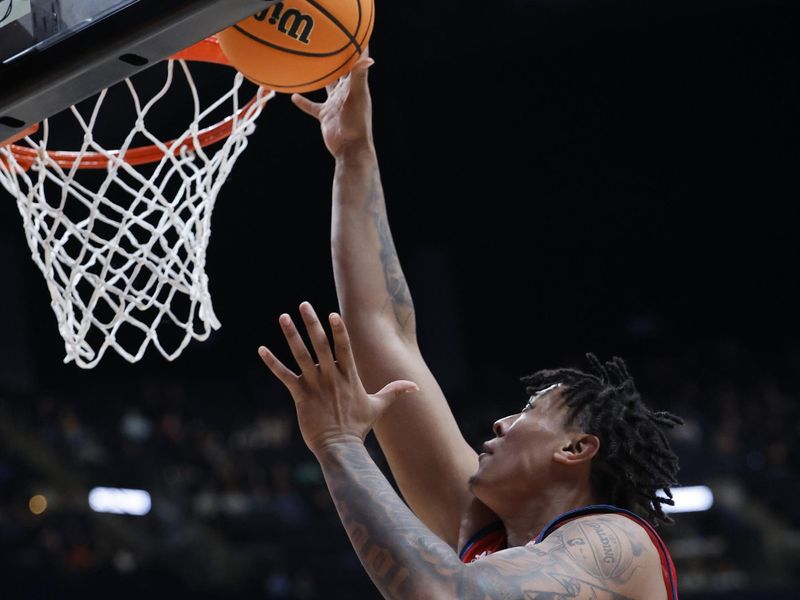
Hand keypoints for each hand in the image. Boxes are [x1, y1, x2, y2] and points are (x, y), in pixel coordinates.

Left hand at [258, 301, 417, 454]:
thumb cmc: (358, 427)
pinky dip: (272, 363)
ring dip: (291, 335)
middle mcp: (331, 377)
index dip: (338, 330)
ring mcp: (315, 385)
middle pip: (320, 344)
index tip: (332, 314)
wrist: (340, 448)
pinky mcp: (300, 396)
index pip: (344, 347)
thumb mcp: (378, 406)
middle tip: (304, 304)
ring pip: (301, 355)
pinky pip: (284, 375)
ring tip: (283, 317)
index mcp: (348, 376)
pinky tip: (262, 350)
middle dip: (312, 323)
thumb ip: (394, 391)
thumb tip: (416, 386)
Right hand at [290, 48, 373, 157]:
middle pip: (339, 70)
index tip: (349, 33)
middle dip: (334, 58)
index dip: (354, 48)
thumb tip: (368, 58)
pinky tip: (293, 95)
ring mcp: (335, 104)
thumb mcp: (357, 97)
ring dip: (318, 76)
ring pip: (325, 85)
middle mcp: (345, 92)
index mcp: (355, 85)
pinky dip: (303, 101)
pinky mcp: (325, 115)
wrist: (350, 149)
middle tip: (324, 41)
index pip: (356, 62)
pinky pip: (312, 106)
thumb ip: (359, 76)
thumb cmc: (356, 123)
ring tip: (307, 63)